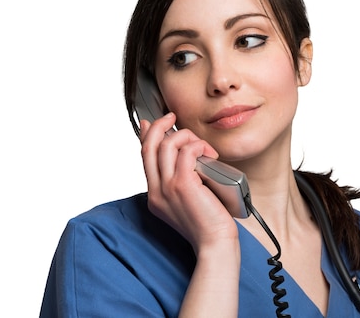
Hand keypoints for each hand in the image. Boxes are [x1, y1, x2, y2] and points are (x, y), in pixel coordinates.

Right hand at [139, 112, 238, 251]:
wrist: (215, 243)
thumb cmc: (209, 222)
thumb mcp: (190, 198)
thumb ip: (184, 178)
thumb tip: (186, 154)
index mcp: (155, 194)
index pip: (144, 157)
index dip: (146, 135)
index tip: (152, 122)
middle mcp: (157, 191)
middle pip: (148, 147)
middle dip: (159, 126)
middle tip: (172, 117)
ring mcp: (167, 188)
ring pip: (166, 146)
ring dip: (186, 137)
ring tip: (202, 146)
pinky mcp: (183, 185)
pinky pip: (186, 152)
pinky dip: (197, 146)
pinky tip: (208, 152)